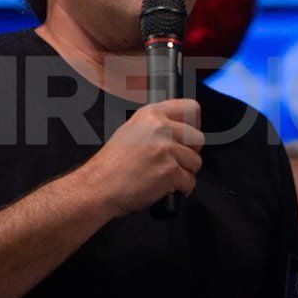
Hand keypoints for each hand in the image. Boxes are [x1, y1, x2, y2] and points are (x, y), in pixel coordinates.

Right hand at [78, 98, 203, 216]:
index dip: (194, 124)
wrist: (99, 186)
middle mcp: (161, 128)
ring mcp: (166, 149)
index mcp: (151, 114)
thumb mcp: (131, 130)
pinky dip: (181, 189)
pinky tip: (164, 188)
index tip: (188, 136)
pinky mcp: (170, 171)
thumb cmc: (112, 165)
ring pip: (196, 162)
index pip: (191, 108)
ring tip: (164, 176)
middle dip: (190, 153)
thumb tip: (183, 130)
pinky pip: (190, 182)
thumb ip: (157, 126)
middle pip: (198, 138)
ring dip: (184, 173)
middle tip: (174, 162)